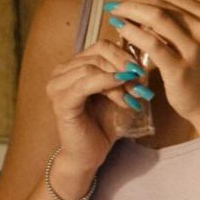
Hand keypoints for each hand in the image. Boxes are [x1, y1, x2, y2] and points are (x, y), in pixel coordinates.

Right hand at [45, 39, 141, 170]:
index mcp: (74, 65)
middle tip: (140, 83)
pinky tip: (122, 92)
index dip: (125, 55)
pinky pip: (85, 83)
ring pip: (93, 66)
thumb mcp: (119, 91)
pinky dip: (107, 83)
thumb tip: (140, 58)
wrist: (90, 153)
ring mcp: (57, 86)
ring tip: (132, 95)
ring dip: (118, 79)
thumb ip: (125, 73)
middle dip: (124, 67)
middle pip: (98, 54)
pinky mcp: (61, 102)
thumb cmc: (104, 122)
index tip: (141, 70)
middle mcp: (61, 72)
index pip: (102, 46)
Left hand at [107, 0, 199, 124]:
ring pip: (157, 18)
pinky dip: (133, 33)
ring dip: (130, 11)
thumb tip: (146, 3)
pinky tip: (120, 29)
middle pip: (163, 2)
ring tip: (113, 11)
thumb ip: (181, 21)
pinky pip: (152, 44)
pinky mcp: (181, 68)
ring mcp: (195, 48)